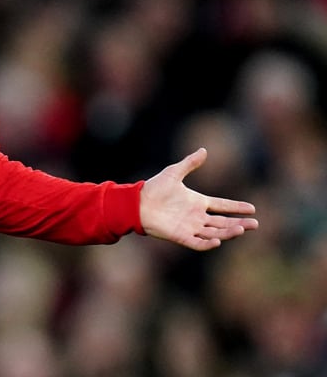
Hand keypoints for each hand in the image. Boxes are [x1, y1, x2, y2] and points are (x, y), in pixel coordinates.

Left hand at [140, 148, 257, 250]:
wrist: (136, 203)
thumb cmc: (154, 188)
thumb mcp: (174, 172)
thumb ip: (190, 163)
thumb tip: (204, 149)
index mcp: (197, 202)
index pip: (222, 206)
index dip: (236, 207)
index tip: (252, 208)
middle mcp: (197, 216)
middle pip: (223, 222)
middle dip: (239, 223)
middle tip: (255, 224)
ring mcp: (190, 227)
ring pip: (215, 233)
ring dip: (228, 232)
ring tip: (242, 229)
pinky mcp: (181, 236)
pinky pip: (197, 243)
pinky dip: (207, 243)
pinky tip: (217, 241)